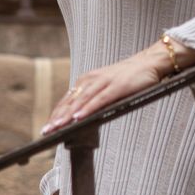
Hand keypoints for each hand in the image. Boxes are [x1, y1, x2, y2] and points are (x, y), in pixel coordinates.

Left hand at [41, 40, 190, 134]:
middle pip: (71, 102)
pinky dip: (87, 109)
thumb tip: (80, 118)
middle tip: (46, 131)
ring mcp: (103, 82)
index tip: (46, 128)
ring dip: (67, 115)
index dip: (56, 114)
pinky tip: (78, 118)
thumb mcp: (105, 87)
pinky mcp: (116, 87)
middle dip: (57, 117)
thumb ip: (93, 99)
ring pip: (81, 101)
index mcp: (87, 81)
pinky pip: (99, 100)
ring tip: (57, 128)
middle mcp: (91, 80)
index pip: (67, 100)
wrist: (148, 63)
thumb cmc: (127, 78)